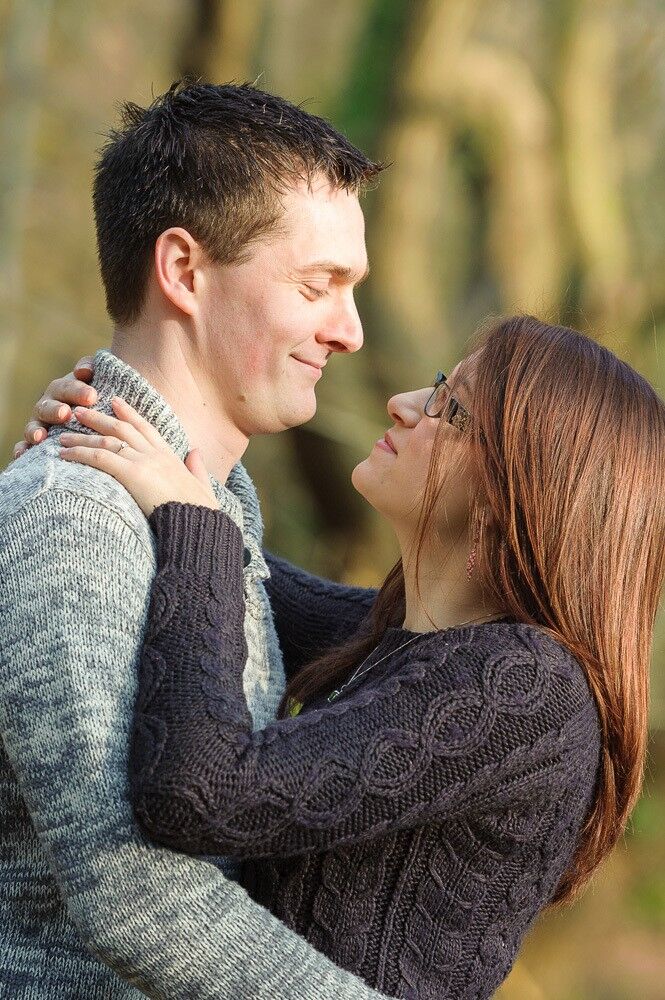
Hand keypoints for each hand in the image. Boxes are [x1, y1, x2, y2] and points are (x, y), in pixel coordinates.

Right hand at [13, 357, 96, 459]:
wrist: (96, 415)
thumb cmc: (98, 397)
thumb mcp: (99, 380)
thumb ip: (90, 369)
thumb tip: (84, 370)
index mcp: (63, 390)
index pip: (68, 388)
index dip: (78, 391)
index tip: (92, 396)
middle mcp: (49, 405)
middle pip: (48, 406)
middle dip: (56, 410)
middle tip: (66, 414)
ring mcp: (41, 424)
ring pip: (34, 425)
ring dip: (35, 430)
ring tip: (40, 437)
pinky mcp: (37, 442)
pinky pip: (26, 446)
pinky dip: (23, 449)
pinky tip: (22, 454)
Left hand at [59, 397, 219, 517]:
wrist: (196, 523)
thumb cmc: (200, 512)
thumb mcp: (202, 486)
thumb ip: (197, 467)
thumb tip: (195, 452)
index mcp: (170, 457)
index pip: (145, 428)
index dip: (129, 414)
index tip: (115, 402)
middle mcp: (155, 454)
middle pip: (122, 429)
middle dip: (99, 418)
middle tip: (80, 410)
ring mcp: (143, 462)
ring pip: (107, 441)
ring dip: (82, 437)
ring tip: (63, 435)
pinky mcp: (132, 474)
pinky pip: (100, 457)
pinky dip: (80, 453)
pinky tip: (64, 454)